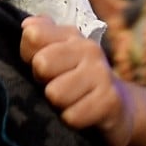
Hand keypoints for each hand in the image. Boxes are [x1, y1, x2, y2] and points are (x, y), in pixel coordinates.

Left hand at [20, 14, 134, 145]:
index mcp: (70, 36)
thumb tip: (27, 25)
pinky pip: (72, 116)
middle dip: (42, 81)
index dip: (28, 55)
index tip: (41, 66)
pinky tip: (81, 113)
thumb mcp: (54, 55)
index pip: (33, 36)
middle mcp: (88, 49)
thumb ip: (38, 37)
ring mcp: (102, 74)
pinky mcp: (111, 101)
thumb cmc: (75, 79)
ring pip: (55, 94)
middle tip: (55, 86)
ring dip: (57, 104)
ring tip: (68, 101)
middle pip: (42, 64)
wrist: (118, 107)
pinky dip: (71, 120)